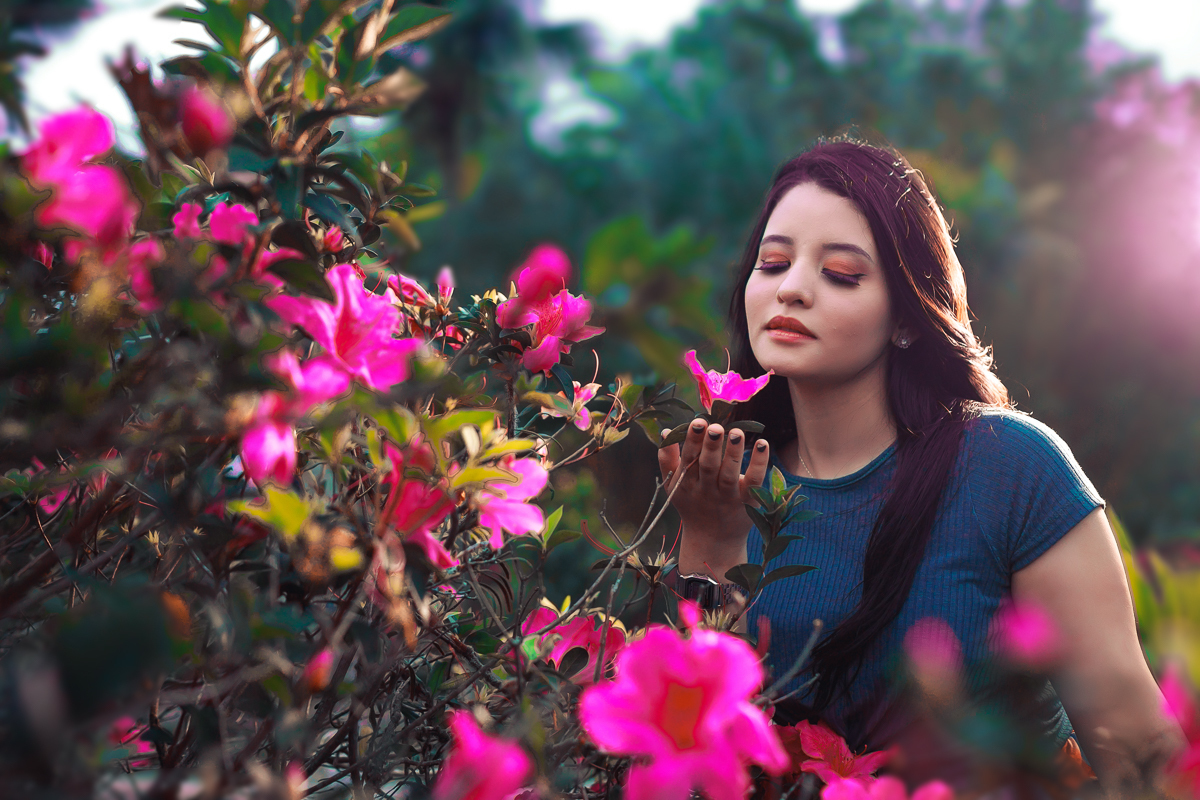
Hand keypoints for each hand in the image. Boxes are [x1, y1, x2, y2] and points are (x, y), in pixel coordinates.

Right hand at [658, 417, 770, 574]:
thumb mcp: (673, 486)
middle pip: (708, 466)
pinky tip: (762, 444)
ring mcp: (727, 496)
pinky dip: (759, 463)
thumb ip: (667, 459)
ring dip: (732, 453)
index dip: (692, 440)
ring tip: (736, 432)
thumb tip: (666, 431)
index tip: (697, 422)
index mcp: (687, 482)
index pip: (689, 459)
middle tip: (715, 426)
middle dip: (710, 446)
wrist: (713, 540)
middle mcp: (706, 489)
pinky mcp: (748, 501)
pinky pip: (754, 481)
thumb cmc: (692, 504)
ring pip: (729, 474)